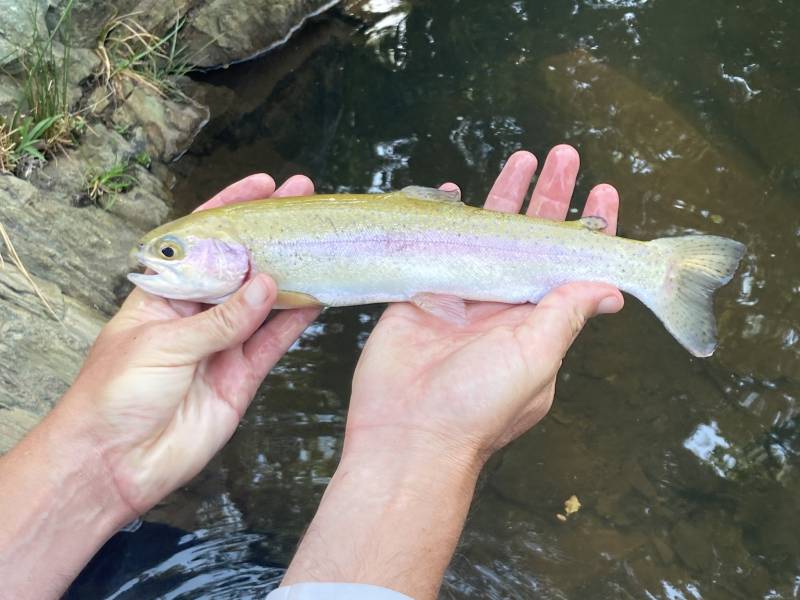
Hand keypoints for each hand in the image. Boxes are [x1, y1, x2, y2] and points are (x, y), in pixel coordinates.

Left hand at [64, 173, 319, 515]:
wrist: (116, 463)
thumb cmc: (115, 393)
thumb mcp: (162, 343)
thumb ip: (219, 318)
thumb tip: (266, 285)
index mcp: (164, 292)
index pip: (200, 240)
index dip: (231, 209)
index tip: (263, 184)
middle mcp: (197, 313)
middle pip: (240, 265)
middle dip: (271, 234)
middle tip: (304, 203)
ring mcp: (223, 344)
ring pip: (264, 302)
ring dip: (291, 273)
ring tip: (320, 243)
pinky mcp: (242, 376)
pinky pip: (274, 341)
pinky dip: (295, 320)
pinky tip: (318, 296)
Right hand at [348, 146, 622, 461]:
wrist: (407, 434)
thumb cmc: (477, 406)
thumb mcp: (536, 359)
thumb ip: (566, 315)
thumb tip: (612, 289)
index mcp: (538, 321)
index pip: (574, 264)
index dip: (591, 229)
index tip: (605, 193)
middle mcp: (504, 304)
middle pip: (533, 237)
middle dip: (551, 196)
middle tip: (565, 155)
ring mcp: (461, 296)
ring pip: (488, 233)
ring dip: (505, 195)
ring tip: (523, 157)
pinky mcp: (421, 293)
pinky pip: (436, 243)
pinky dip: (443, 216)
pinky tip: (451, 190)